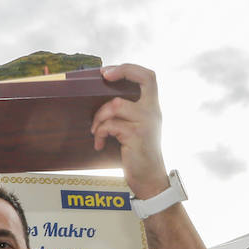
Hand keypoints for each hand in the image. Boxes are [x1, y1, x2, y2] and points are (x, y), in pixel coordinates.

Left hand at [92, 64, 168, 199]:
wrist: (149, 180)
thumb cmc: (138, 155)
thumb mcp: (138, 129)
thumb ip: (129, 113)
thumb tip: (102, 100)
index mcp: (153, 108)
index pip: (149, 77)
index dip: (130, 68)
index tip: (109, 72)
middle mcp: (153, 112)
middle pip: (143, 79)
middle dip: (121, 72)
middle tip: (104, 76)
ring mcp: (146, 123)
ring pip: (116, 105)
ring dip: (99, 117)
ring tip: (95, 130)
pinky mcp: (136, 135)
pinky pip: (110, 125)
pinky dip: (99, 133)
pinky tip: (99, 144)